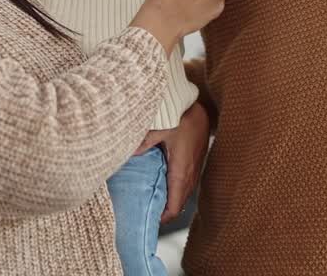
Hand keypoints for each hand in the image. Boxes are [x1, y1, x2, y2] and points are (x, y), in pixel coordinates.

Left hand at [135, 102, 209, 223]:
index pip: (175, 206)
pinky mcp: (195, 162)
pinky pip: (187, 184)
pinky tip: (164, 184)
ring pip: (184, 194)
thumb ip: (144, 142)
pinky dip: (177, 190)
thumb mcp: (160, 129)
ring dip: (172, 201)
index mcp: (181, 171)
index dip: (164, 217)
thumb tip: (128, 154)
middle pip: (180, 204)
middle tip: (149, 213)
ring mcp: (194, 168)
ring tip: (155, 201)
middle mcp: (190, 174)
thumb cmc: (181, 117)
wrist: (198, 107)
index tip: (151, 220)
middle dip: (166, 212)